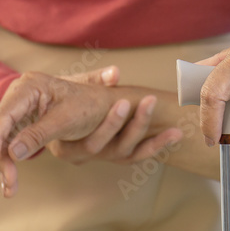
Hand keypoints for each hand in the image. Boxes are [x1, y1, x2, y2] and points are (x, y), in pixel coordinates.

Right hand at [0, 68, 146, 197]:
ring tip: (8, 189)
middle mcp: (19, 95)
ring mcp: (19, 108)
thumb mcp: (66, 120)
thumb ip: (39, 135)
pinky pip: (9, 143)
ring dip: (2, 164)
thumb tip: (14, 154)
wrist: (101, 103)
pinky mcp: (22, 122)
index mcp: (30, 86)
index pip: (5, 114)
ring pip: (1, 138)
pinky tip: (8, 182)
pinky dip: (9, 162)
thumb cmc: (88, 106)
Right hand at [47, 66, 182, 165]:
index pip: (90, 141)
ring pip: (129, 153)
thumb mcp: (70, 86)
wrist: (53, 111)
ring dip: (154, 140)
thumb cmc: (58, 96)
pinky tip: (176, 134)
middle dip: (136, 124)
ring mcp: (103, 157)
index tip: (126, 101)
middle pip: (115, 148)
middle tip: (150, 100)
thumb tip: (116, 73)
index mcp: (65, 145)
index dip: (110, 123)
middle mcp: (83, 156)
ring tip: (176, 129)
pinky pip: (139, 155)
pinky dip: (158, 145)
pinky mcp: (118, 155)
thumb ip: (92, 80)